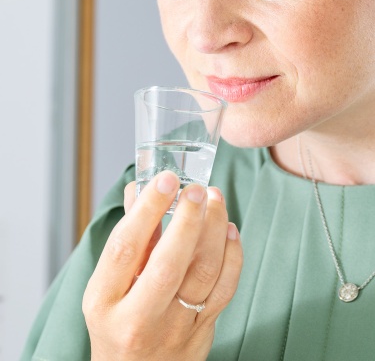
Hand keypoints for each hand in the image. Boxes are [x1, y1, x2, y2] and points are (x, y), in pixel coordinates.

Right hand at [83, 171, 242, 360]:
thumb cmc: (117, 323)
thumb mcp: (107, 285)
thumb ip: (127, 238)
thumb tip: (140, 189)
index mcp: (106, 300)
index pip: (125, 247)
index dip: (148, 209)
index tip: (166, 180)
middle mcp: (139, 317)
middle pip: (169, 264)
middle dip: (188, 220)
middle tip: (197, 188)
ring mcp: (175, 328)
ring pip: (204, 274)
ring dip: (215, 230)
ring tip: (215, 198)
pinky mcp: (202, 332)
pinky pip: (225, 290)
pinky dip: (233, 255)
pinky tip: (229, 230)